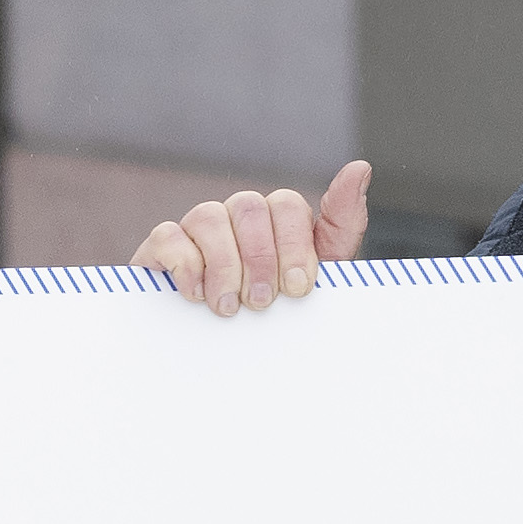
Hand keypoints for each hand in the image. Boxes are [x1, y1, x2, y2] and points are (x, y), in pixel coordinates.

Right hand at [138, 161, 370, 312]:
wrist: (225, 355)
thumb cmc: (277, 311)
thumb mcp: (320, 275)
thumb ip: (341, 224)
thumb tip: (360, 168)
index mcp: (277, 221)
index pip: (287, 206)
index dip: (294, 245)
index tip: (297, 289)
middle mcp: (239, 216)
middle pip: (249, 207)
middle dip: (260, 259)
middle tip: (261, 303)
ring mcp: (199, 229)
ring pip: (208, 216)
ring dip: (223, 265)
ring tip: (228, 307)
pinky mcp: (163, 248)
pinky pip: (168, 236)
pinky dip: (185, 264)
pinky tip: (196, 295)